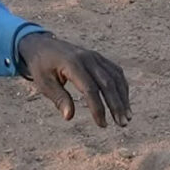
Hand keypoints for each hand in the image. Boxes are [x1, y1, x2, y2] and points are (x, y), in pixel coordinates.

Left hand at [17, 31, 131, 128]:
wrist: (42, 45)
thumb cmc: (42, 67)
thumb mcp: (44, 83)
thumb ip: (58, 98)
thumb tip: (69, 116)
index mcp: (72, 64)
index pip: (90, 89)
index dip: (98, 108)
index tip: (102, 125)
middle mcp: (87, 58)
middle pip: (107, 83)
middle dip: (116, 105)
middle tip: (122, 124)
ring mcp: (94, 56)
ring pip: (115, 77)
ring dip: (123, 97)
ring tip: (127, 117)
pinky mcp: (98, 57)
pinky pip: (115, 71)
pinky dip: (122, 86)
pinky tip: (124, 101)